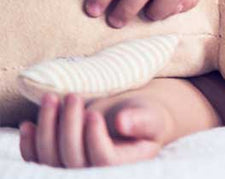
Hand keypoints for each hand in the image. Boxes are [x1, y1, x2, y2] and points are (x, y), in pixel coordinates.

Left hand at [19, 93, 171, 167]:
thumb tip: (122, 122)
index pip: (104, 160)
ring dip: (47, 128)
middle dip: (69, 126)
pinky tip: (28, 124)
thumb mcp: (150, 115)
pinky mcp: (58, 161)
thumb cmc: (144, 115)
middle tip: (73, 97)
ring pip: (51, 159)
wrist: (130, 118)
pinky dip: (29, 143)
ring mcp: (75, 169)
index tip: (93, 114)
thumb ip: (141, 120)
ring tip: (51, 99)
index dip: (94, 139)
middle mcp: (98, 173)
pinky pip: (37, 159)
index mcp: (126, 165)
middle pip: (74, 160)